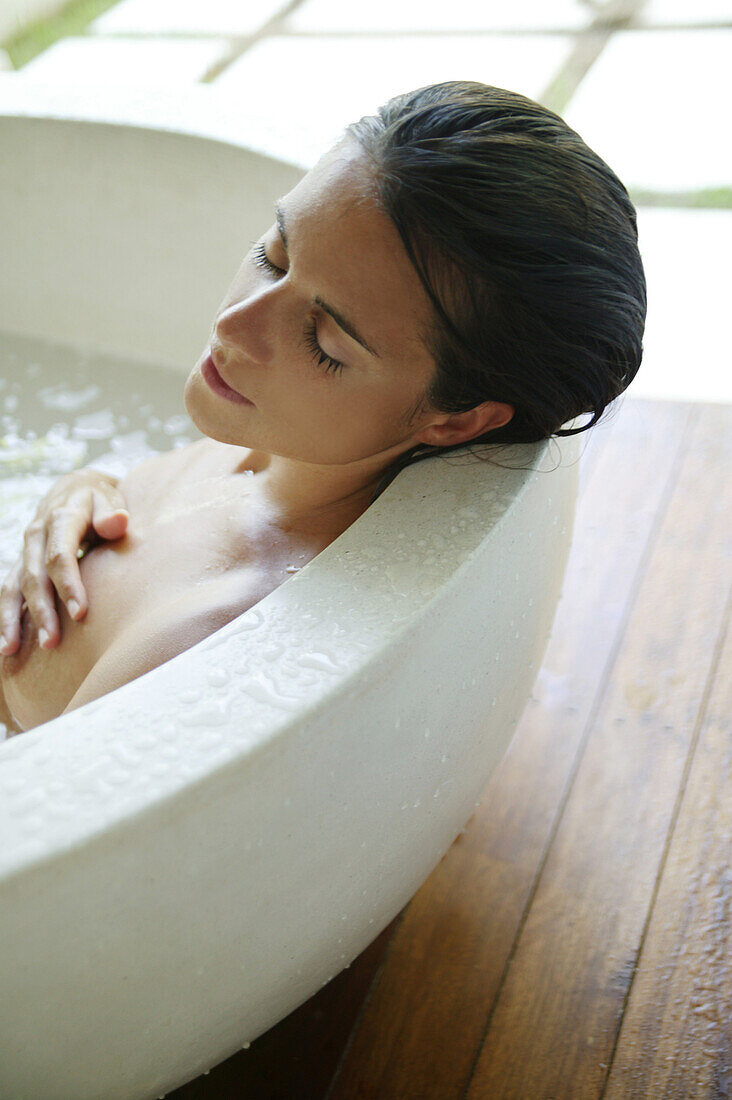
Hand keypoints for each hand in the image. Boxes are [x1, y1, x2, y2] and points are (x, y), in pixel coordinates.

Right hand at [0, 468, 128, 654]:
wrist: (75, 489)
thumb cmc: (100, 502)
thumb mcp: (109, 500)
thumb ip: (112, 514)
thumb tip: (119, 521)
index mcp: (61, 518)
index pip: (60, 555)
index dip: (68, 585)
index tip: (80, 614)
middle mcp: (36, 535)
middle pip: (34, 577)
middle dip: (41, 611)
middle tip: (52, 643)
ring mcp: (25, 550)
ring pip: (13, 587)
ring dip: (12, 619)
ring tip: (11, 650)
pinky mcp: (20, 563)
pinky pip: (7, 591)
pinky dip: (4, 617)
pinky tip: (5, 645)